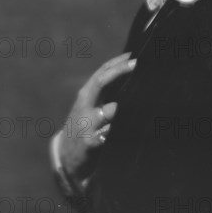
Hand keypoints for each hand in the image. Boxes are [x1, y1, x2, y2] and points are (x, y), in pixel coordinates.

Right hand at [59, 52, 135, 183]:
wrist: (66, 158)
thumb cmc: (86, 126)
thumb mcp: (91, 107)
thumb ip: (107, 93)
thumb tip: (133, 74)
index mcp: (86, 94)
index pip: (102, 72)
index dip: (118, 61)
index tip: (135, 54)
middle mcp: (85, 105)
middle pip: (101, 82)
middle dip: (119, 71)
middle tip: (137, 64)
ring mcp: (87, 124)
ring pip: (109, 110)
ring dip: (124, 105)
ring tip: (145, 96)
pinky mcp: (90, 142)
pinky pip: (109, 133)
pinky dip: (121, 129)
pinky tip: (136, 127)